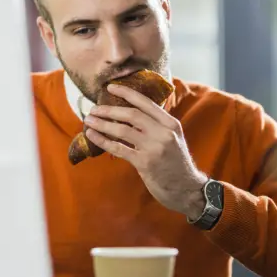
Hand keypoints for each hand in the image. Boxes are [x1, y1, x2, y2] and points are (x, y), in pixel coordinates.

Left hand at [83, 84, 206, 219]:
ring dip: (102, 124)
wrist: (187, 189)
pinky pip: (119, 148)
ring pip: (122, 130)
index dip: (126, 93)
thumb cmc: (176, 163)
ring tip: (89, 120)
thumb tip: (130, 113)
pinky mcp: (145, 163)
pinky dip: (102, 141)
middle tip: (93, 108)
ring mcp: (154, 147)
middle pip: (131, 114)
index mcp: (170, 123)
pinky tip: (92, 136)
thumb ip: (156, 125)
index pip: (145, 102)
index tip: (110, 87)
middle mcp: (163, 132)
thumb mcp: (172, 138)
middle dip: (109, 110)